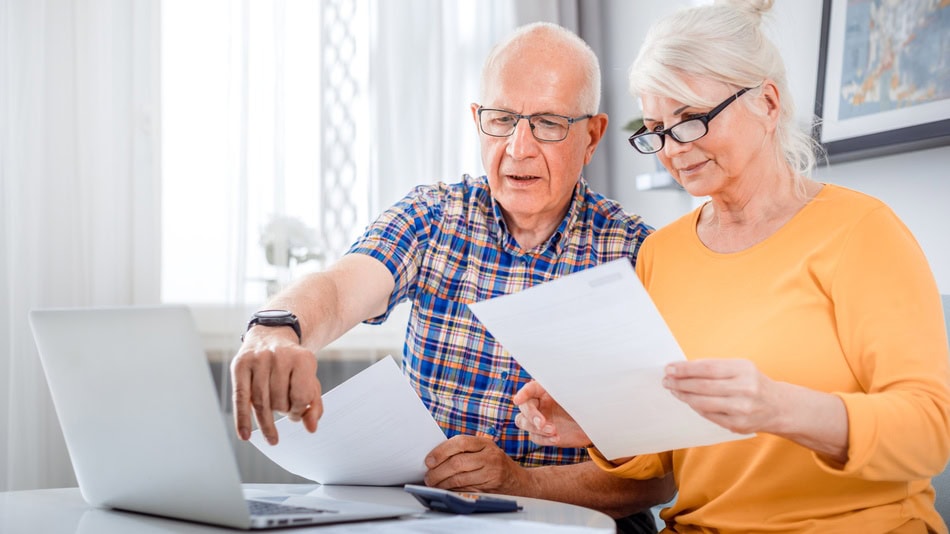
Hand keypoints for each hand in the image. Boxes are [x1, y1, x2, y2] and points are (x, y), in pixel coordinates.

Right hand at [230, 327, 322, 443]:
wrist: (271, 336)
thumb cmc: (293, 364)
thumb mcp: (310, 380)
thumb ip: (314, 406)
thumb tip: (311, 428)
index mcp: (303, 358)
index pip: (301, 397)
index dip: (300, 410)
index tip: (297, 410)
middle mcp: (280, 356)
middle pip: (279, 400)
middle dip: (282, 411)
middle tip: (284, 408)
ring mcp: (258, 359)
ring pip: (260, 402)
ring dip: (266, 419)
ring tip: (271, 426)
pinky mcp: (240, 365)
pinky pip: (240, 397)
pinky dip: (242, 419)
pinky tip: (245, 435)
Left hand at [423, 436, 531, 493]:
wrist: (519, 481)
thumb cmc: (496, 463)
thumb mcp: (485, 450)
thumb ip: (465, 450)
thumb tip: (436, 456)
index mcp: (485, 443)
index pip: (460, 442)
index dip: (441, 451)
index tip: (429, 460)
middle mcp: (490, 457)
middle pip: (457, 463)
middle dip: (438, 471)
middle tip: (428, 476)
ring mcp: (491, 473)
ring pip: (460, 478)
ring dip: (442, 483)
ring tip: (433, 483)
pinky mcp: (489, 488)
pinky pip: (465, 489)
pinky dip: (452, 490)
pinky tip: (446, 489)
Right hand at [512, 380, 590, 447]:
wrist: (594, 426)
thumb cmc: (587, 406)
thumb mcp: (578, 396)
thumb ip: (565, 392)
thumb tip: (559, 384)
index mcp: (546, 390)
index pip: (530, 389)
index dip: (523, 393)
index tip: (518, 400)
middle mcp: (539, 403)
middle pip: (524, 407)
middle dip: (531, 416)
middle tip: (543, 423)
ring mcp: (539, 419)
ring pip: (523, 422)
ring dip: (535, 428)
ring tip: (553, 431)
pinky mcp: (542, 434)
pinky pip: (535, 437)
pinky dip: (544, 439)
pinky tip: (556, 438)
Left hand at [663, 359, 780, 434]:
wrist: (778, 407)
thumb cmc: (752, 383)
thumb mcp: (739, 368)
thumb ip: (714, 367)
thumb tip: (682, 369)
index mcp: (744, 370)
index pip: (707, 368)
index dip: (685, 369)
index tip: (669, 368)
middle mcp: (745, 389)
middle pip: (703, 386)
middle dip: (680, 383)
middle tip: (666, 380)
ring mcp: (742, 409)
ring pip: (703, 403)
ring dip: (684, 396)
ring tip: (674, 390)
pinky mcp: (738, 425)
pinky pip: (709, 415)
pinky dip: (696, 407)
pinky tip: (688, 401)